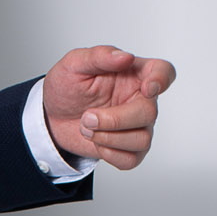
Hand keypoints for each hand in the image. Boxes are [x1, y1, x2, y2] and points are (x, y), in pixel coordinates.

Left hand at [43, 45, 176, 169]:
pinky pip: (132, 159)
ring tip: (86, 128)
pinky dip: (110, 154)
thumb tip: (125, 57)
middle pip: (149, 113)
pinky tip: (96, 143)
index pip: (163, 72)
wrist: (52, 116)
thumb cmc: (67, 87)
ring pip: (143, 140)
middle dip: (115, 120)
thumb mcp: (74, 64)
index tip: (147, 88)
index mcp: (133, 73)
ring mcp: (137, 125)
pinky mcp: (128, 148)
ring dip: (109, 138)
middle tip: (87, 118)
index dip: (162, 80)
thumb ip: (99, 56)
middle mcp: (140, 99)